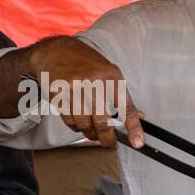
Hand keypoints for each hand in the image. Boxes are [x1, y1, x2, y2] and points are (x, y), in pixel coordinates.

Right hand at [26, 39, 144, 147]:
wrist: (56, 51)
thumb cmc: (86, 63)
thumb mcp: (109, 73)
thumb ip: (121, 95)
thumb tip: (139, 116)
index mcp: (111, 77)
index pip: (126, 108)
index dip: (133, 128)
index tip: (137, 142)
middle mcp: (94, 83)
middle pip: (103, 122)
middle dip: (108, 139)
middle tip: (109, 143)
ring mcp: (75, 89)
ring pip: (85, 125)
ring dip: (90, 134)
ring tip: (93, 132)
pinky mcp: (59, 95)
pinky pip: (70, 121)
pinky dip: (76, 127)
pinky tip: (79, 121)